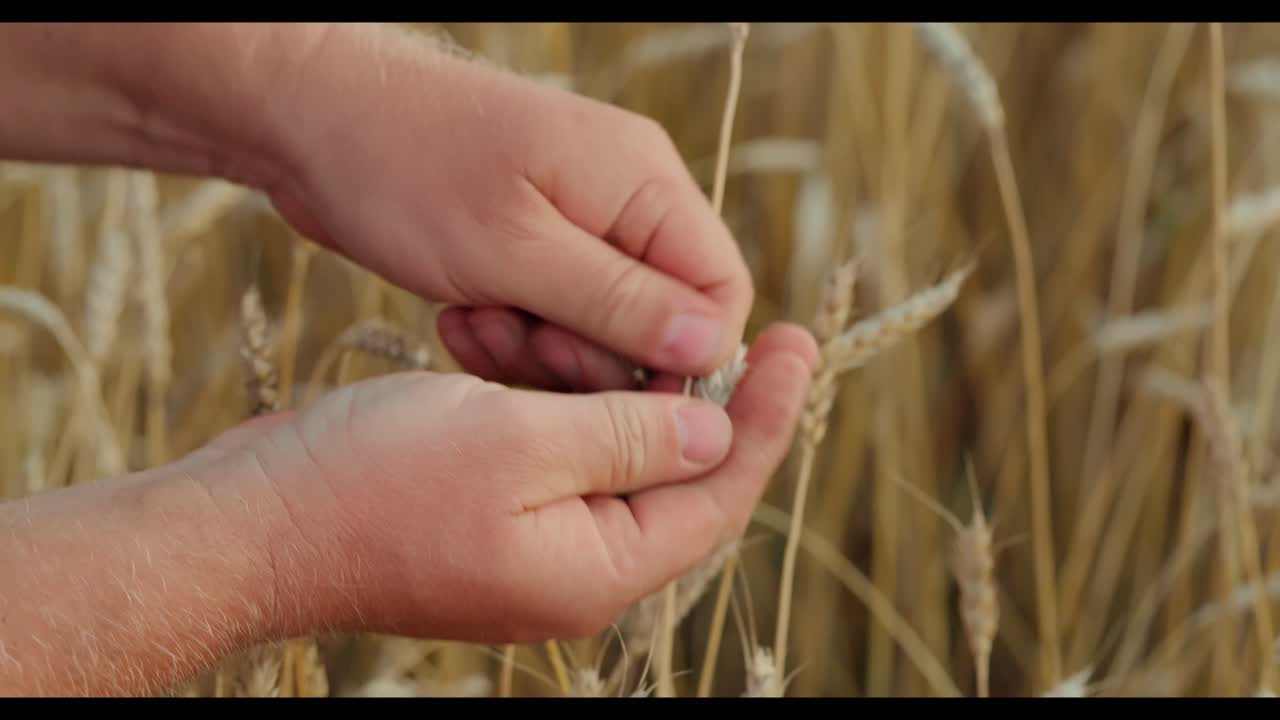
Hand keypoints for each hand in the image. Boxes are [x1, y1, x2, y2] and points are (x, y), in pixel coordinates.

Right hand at [207, 323, 815, 643]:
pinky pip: (551, 451)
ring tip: (596, 317)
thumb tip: (716, 429)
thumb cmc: (375, 484)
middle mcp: (574, 569)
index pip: (719, 491)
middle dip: (691, 389)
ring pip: (607, 453)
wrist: (249, 520)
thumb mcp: (521, 444)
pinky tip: (532, 343)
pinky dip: (553, 396)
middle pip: (672, 473)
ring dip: (608, 381)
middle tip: (727, 320)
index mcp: (598, 569)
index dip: (765, 414)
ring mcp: (528, 546)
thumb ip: (631, 437)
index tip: (796, 339)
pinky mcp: (486, 516)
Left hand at [260, 24, 752, 385]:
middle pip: (663, 318)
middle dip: (597, 355)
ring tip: (479, 329)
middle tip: (525, 348)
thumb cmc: (405, 165)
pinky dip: (514, 332)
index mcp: (645, 183)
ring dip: (545, 349)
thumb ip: (618, 301)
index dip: (682, 361)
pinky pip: (555, 314)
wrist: (311, 117)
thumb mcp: (514, 248)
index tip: (615, 395)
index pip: (720, 293)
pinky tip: (462, 320)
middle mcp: (626, 200)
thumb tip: (711, 349)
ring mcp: (580, 222)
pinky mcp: (535, 244)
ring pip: (603, 327)